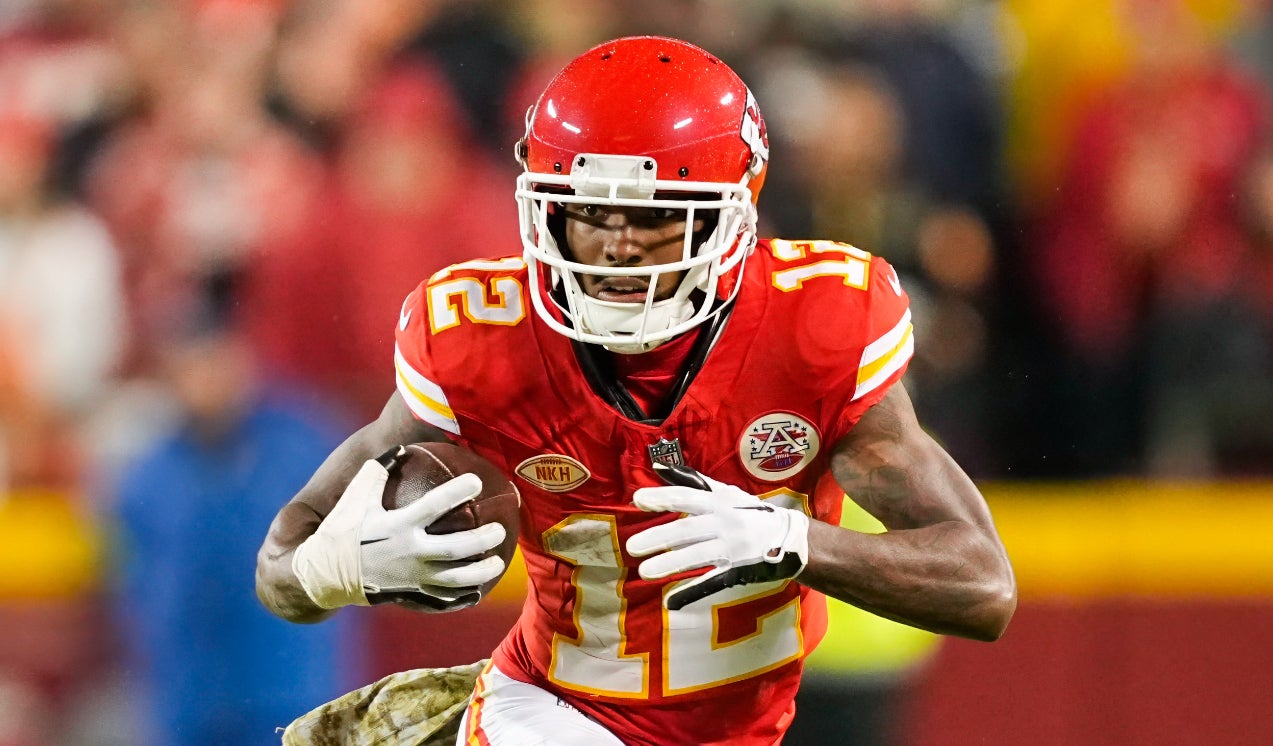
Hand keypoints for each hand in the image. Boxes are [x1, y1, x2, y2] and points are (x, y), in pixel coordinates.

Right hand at [292, 448, 506, 609]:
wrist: (322, 575)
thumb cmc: (341, 531)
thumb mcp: (354, 498)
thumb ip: (376, 471)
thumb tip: (400, 447)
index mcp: (397, 526)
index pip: (434, 506)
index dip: (457, 492)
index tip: (476, 481)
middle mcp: (409, 553)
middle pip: (455, 548)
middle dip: (482, 539)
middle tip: (500, 528)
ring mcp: (412, 578)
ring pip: (455, 578)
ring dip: (481, 570)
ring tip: (499, 560)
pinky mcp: (411, 595)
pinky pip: (443, 598)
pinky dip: (464, 594)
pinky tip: (481, 588)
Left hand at [626, 463, 809, 609]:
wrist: (791, 538)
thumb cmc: (751, 513)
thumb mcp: (726, 493)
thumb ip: (693, 482)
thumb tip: (660, 468)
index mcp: (720, 502)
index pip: (687, 496)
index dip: (662, 498)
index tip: (638, 500)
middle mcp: (725, 522)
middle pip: (688, 529)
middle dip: (659, 537)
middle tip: (632, 546)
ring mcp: (732, 548)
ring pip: (697, 556)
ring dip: (670, 564)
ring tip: (644, 572)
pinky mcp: (737, 571)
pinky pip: (712, 582)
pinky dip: (691, 592)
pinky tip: (670, 600)